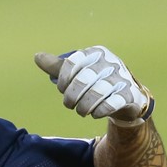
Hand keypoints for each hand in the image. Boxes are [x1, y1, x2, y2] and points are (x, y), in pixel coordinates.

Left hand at [35, 45, 153, 124]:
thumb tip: (37, 56)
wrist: (126, 97)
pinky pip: (109, 105)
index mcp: (95, 53)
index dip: (62, 81)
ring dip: (83, 107)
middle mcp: (110, 61)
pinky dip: (98, 112)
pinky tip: (95, 113)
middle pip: (81, 80)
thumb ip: (58, 67)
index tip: (63, 89)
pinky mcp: (129, 94)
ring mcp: (121, 77)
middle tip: (70, 105)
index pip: (70, 63)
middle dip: (71, 97)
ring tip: (82, 111)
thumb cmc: (96, 82)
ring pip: (95, 94)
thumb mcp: (77, 73)